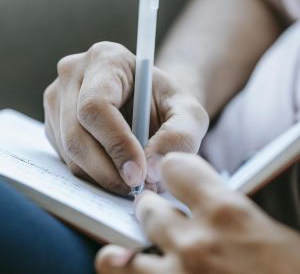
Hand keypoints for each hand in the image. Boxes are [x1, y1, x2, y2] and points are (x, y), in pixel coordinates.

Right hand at [43, 42, 207, 193]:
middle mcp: (73, 75)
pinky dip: (92, 173)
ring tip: (132, 180)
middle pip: (76, 134)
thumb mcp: (189, 114)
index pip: (96, 106)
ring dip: (102, 176)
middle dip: (108, 171)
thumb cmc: (167, 105)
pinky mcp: (55, 123)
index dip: (116, 144)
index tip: (139, 174)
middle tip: (136, 188)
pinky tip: (115, 169)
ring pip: (70, 152)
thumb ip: (180, 137)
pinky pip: (66, 158)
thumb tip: (151, 169)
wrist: (149, 105)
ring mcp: (58, 100)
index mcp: (105, 59)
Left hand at [96, 153, 299, 272]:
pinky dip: (123, 272)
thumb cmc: (290, 268)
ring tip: (138, 244)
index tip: (172, 172)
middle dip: (152, 206)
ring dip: (130, 245)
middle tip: (161, 211)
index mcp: (226, 213)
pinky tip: (124, 265)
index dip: (172, 167)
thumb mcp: (274, 229)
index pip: (175, 167)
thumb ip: (236, 203)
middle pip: (146, 208)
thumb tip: (217, 187)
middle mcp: (194, 245)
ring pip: (121, 252)